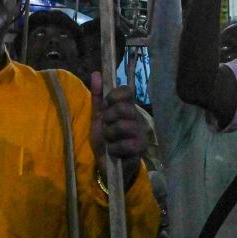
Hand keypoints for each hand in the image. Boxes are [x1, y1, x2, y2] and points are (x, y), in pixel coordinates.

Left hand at [89, 73, 145, 189]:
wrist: (107, 164)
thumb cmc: (105, 138)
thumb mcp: (97, 117)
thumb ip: (97, 96)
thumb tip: (96, 73)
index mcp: (128, 107)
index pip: (127, 91)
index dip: (114, 96)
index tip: (107, 105)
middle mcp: (137, 117)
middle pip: (122, 108)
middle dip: (108, 118)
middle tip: (106, 126)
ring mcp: (140, 133)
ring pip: (121, 126)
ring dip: (109, 135)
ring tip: (110, 140)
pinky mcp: (140, 148)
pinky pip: (124, 144)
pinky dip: (113, 148)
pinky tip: (114, 151)